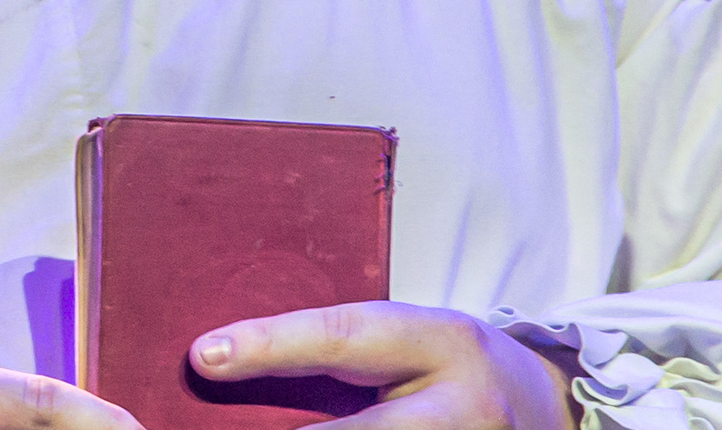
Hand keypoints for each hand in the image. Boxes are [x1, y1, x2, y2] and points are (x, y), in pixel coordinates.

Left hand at [195, 303, 572, 429]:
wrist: (552, 408)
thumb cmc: (448, 364)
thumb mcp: (407, 338)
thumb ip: (336, 347)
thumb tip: (224, 356)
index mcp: (441, 341)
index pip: (342, 336)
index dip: (270, 346)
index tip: (204, 356)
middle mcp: (463, 406)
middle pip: (362, 429)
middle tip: (214, 427)